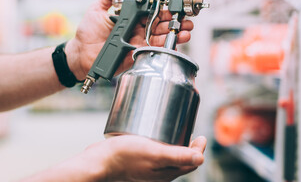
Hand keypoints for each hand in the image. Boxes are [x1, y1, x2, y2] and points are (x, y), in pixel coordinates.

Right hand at [26, 135, 206, 181]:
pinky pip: (154, 152)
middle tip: (188, 129)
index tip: (201, 136)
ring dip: (174, 143)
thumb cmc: (124, 157)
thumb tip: (201, 158)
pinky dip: (159, 143)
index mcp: (166, 173)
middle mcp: (158, 172)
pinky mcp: (138, 160)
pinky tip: (153, 132)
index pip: (190, 163)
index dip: (198, 149)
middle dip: (188, 145)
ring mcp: (148, 167)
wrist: (99, 161)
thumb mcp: (154, 153)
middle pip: (180, 159)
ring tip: (173, 128)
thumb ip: (177, 156)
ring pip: (167, 156)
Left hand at [65, 0, 193, 80]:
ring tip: (186, 31)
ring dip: (175, 34)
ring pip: (160, 38)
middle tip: (186, 20)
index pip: (151, 13)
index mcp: (130, 19)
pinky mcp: (137, 55)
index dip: (163, 10)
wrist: (81, 53)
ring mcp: (138, 43)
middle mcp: (137, 31)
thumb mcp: (96, 10)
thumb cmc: (87, 33)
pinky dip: (165, 47)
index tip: (174, 7)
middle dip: (175, 22)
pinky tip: (175, 43)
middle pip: (160, 25)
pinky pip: (153, 51)